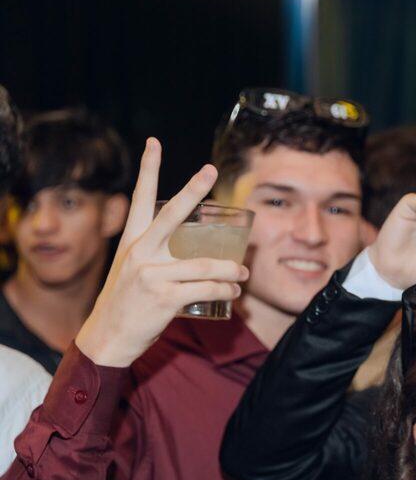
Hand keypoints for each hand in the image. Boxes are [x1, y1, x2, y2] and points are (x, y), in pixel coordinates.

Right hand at [75, 139, 248, 366]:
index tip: (154, 142)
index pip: (140, 198)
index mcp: (132, 241)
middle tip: (211, 170)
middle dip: (192, 190)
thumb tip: (198, 248)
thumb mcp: (134, 269)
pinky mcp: (163, 298)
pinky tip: (233, 292)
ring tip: (243, 274)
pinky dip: (224, 290)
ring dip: (230, 270)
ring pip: (203, 265)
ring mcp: (150, 275)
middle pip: (170, 215)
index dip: (148, 169)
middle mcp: (140, 252)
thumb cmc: (128, 302)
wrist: (108, 337)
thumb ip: (157, 254)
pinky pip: (205, 289)